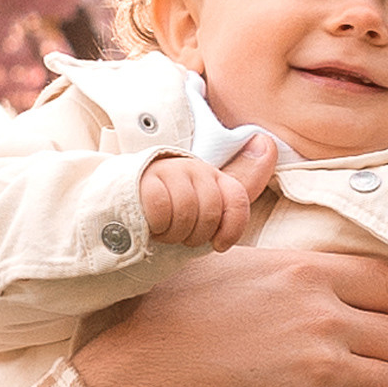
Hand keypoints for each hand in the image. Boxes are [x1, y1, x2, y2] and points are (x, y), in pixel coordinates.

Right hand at [138, 131, 275, 249]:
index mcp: (212, 174)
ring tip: (163, 231)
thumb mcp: (206, 206)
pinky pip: (162, 210)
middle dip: (195, 235)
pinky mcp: (143, 180)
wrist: (122, 210)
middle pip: (211, 211)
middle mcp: (193, 166)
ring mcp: (167, 170)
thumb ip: (239, 184)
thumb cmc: (169, 213)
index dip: (232, 228)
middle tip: (180, 236)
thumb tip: (266, 142)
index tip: (219, 244)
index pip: (238, 198)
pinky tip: (150, 227)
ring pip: (187, 211)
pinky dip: (157, 227)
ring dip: (174, 233)